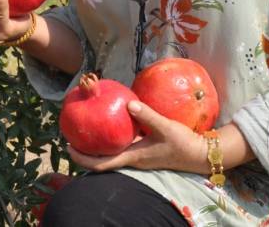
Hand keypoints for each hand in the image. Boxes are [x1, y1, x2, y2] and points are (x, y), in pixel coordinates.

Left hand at [66, 101, 209, 175]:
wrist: (200, 154)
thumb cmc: (183, 143)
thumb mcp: (166, 127)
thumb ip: (148, 115)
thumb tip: (129, 103)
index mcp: (133, 157)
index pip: (102, 164)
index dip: (83, 159)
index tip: (69, 148)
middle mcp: (132, 158)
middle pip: (102, 160)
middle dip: (85, 152)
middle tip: (71, 136)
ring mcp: (138, 155)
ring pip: (112, 153)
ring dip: (97, 145)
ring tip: (85, 128)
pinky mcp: (144, 149)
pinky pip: (122, 145)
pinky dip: (112, 137)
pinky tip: (110, 122)